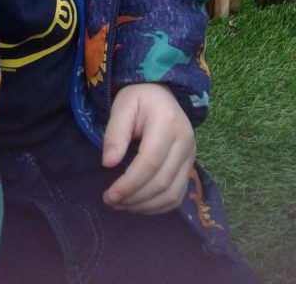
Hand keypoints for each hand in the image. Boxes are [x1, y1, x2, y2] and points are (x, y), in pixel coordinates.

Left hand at [102, 83, 195, 214]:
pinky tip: (139, 205)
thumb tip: (108, 164)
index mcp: (167, 123)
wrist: (160, 92)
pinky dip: (158, 206)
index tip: (110, 195)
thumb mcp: (122, 107)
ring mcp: (191, 156)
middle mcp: (184, 142)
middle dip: (135, 197)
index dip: (130, 183)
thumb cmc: (138, 98)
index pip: (150, 162)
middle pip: (162, 181)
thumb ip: (115, 134)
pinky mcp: (190, 166)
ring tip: (122, 205)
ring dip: (145, 205)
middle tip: (111, 201)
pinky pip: (178, 195)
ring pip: (172, 194)